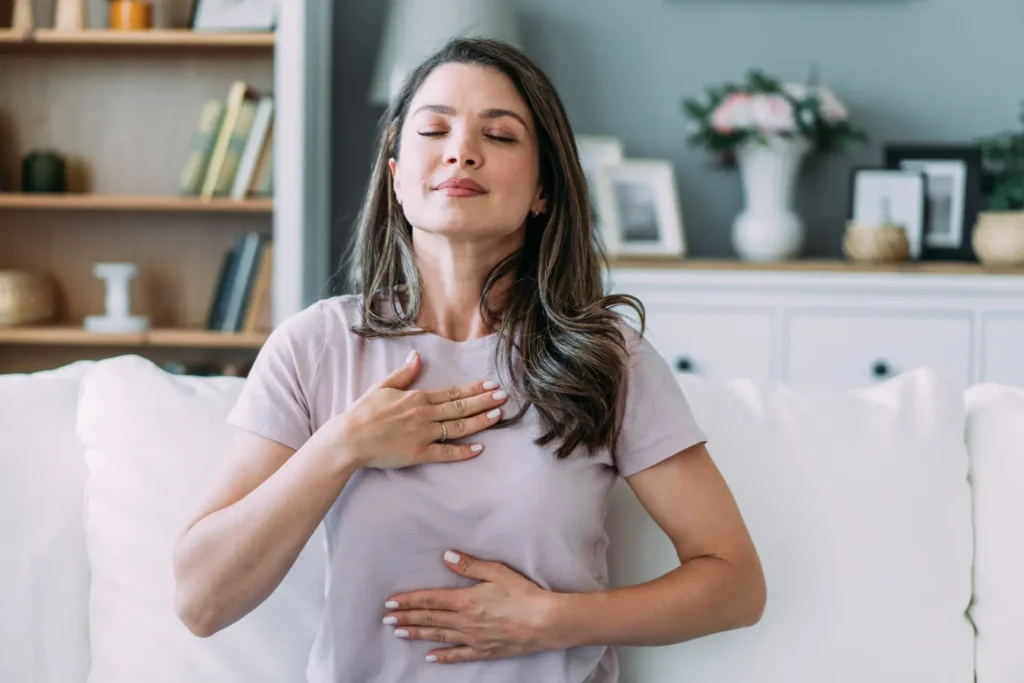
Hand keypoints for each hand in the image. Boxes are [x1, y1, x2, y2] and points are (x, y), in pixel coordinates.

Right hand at [334, 351, 506, 469]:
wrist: (349, 438)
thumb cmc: (362, 412)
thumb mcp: (382, 387)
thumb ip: (403, 373)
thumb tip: (417, 356)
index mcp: (417, 397)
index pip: (452, 392)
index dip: (473, 388)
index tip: (490, 384)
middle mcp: (424, 414)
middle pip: (461, 407)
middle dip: (484, 401)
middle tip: (503, 396)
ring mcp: (423, 434)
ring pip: (459, 427)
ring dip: (480, 421)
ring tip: (498, 415)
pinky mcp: (419, 454)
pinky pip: (446, 452)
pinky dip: (463, 451)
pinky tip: (479, 448)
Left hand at [383, 551, 562, 663]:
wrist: (546, 622)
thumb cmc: (524, 594)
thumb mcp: (498, 572)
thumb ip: (469, 566)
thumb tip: (447, 556)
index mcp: (466, 600)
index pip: (430, 600)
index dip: (409, 600)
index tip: (391, 602)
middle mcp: (465, 621)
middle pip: (429, 618)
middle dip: (406, 617)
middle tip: (386, 619)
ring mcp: (473, 638)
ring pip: (438, 635)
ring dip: (416, 633)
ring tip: (399, 632)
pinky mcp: (484, 651)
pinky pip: (457, 655)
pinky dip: (442, 656)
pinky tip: (429, 656)